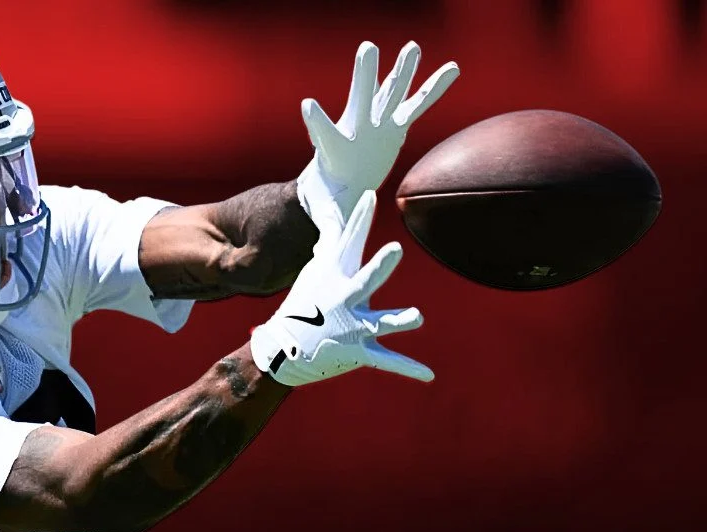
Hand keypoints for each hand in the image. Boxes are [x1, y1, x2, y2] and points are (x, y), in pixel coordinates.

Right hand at [249, 190, 432, 385]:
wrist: (286, 348)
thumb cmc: (305, 303)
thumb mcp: (316, 271)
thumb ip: (332, 244)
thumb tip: (334, 214)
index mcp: (336, 275)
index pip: (350, 240)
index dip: (360, 217)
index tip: (370, 195)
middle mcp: (345, 298)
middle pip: (366, 279)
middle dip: (380, 266)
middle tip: (395, 251)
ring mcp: (352, 325)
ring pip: (380, 322)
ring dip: (398, 319)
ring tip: (417, 316)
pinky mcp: (359, 350)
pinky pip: (388, 360)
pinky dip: (408, 368)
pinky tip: (430, 375)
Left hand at [297, 41, 458, 221]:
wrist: (338, 184)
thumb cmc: (329, 201)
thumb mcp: (328, 217)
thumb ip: (329, 232)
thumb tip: (319, 257)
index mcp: (335, 150)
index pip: (323, 133)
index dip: (315, 121)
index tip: (307, 104)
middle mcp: (355, 129)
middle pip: (360, 98)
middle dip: (364, 76)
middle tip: (366, 48)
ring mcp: (375, 122)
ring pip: (390, 92)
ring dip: (402, 70)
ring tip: (413, 46)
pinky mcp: (393, 124)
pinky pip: (417, 103)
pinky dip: (434, 87)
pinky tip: (453, 67)